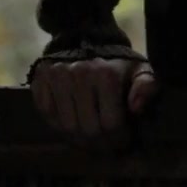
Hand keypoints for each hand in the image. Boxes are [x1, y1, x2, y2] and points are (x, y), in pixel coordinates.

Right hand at [31, 57, 159, 149]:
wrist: (87, 39)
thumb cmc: (117, 64)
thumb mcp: (140, 71)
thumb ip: (147, 86)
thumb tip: (136, 107)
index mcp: (106, 74)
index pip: (110, 123)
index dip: (119, 139)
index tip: (123, 142)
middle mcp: (79, 73)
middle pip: (88, 128)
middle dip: (100, 144)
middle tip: (107, 147)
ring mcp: (57, 76)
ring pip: (66, 126)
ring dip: (79, 140)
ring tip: (91, 140)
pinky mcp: (40, 78)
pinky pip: (47, 115)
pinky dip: (58, 126)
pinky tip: (73, 126)